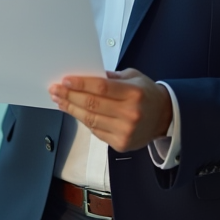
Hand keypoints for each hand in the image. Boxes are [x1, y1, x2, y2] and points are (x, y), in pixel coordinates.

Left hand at [48, 68, 171, 152]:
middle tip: (55, 90)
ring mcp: (125, 131)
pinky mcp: (121, 144)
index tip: (64, 81)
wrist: (165, 117)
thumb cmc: (146, 93)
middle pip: (92, 104)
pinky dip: (83, 120)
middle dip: (70, 96)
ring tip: (59, 101)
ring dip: (71, 109)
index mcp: (134, 93)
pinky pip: (96, 131)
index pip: (101, 88)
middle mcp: (130, 113)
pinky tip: (74, 112)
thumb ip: (110, 77)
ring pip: (91, 120)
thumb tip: (85, 76)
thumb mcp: (133, 77)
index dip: (81, 84)